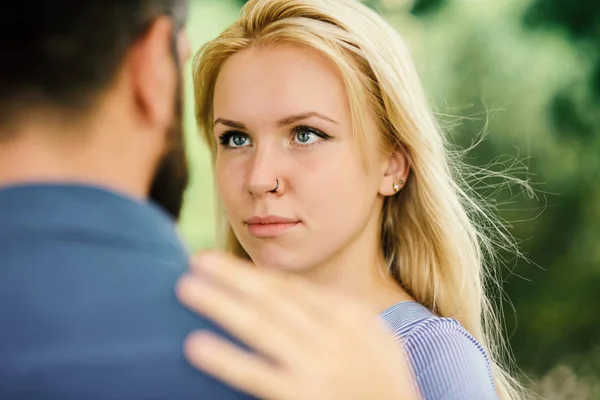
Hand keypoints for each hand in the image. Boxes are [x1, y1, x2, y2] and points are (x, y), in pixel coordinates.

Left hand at [176, 251, 420, 399]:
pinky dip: (226, 359)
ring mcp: (317, 366)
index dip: (254, 274)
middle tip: (197, 260)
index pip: (293, 289)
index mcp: (349, 316)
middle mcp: (332, 335)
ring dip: (222, 304)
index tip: (224, 263)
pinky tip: (196, 345)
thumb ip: (340, 312)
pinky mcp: (303, 397)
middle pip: (272, 298)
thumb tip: (299, 292)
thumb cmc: (385, 382)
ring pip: (260, 326)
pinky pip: (257, 375)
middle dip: (232, 276)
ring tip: (188, 287)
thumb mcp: (375, 338)